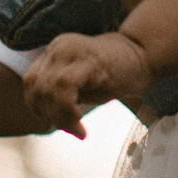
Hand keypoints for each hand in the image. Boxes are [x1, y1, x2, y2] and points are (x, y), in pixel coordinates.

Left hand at [22, 31, 149, 135]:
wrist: (147, 54)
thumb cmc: (117, 72)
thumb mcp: (83, 85)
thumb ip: (62, 95)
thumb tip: (48, 118)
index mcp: (55, 53)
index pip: (30, 83)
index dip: (38, 108)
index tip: (59, 123)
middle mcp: (59, 48)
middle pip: (34, 87)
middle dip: (49, 115)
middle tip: (71, 129)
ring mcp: (72, 51)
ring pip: (46, 88)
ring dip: (58, 116)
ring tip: (77, 129)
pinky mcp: (89, 60)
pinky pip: (63, 87)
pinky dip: (66, 110)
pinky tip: (80, 123)